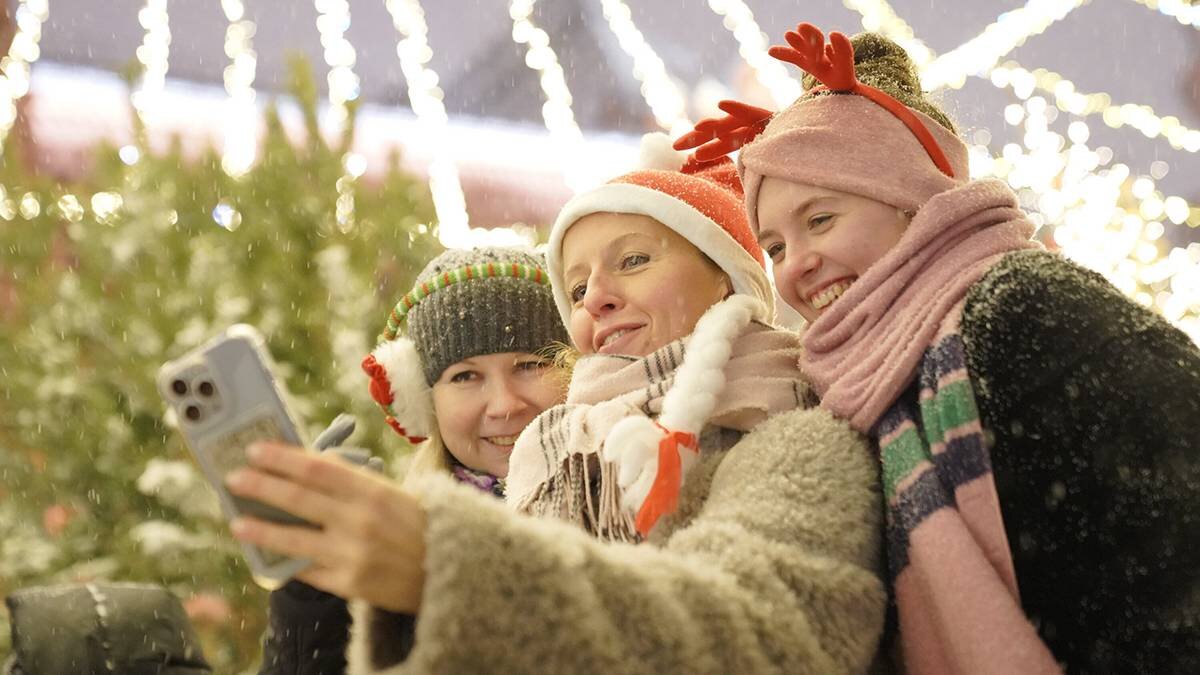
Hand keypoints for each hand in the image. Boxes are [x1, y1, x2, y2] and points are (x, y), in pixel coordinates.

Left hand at [225, 442, 426, 612]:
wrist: (447, 570)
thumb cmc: (414, 524)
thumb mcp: (388, 493)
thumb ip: (349, 483)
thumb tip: (301, 468)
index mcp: (372, 490)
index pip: (317, 467)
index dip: (281, 458)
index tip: (255, 450)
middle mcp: (360, 520)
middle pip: (299, 497)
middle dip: (261, 485)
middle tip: (234, 478)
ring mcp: (353, 554)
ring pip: (294, 539)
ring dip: (260, 528)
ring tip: (236, 521)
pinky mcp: (349, 584)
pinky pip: (306, 570)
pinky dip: (284, 561)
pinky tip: (265, 554)